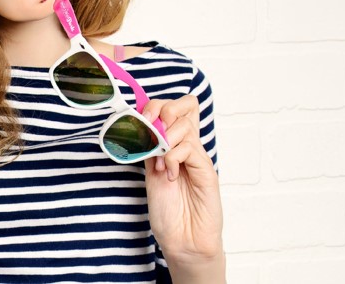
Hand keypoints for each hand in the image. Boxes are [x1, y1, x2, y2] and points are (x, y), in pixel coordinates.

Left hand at [140, 94, 224, 280]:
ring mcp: (199, 158)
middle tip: (151, 132)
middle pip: (185, 105)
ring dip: (163, 142)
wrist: (182, 240)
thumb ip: (149, 149)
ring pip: (184, 125)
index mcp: (175, 145)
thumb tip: (138, 125)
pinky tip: (169, 176)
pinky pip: (189, 149)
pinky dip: (172, 158)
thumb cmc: (168, 211)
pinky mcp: (206, 172)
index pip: (176, 106)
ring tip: (159, 166)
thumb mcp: (150, 173)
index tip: (141, 120)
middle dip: (162, 111)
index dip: (157, 105)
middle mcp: (189, 147)